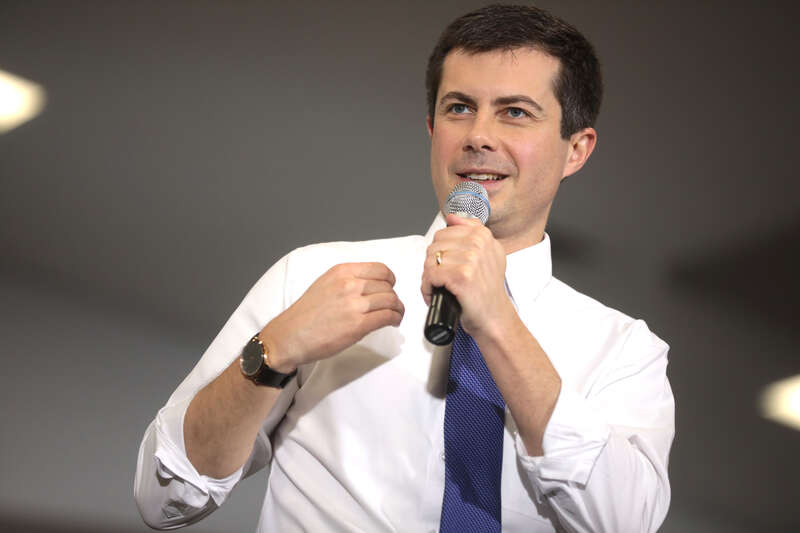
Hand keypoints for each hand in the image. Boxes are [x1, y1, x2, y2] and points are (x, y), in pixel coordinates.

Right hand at [260, 262, 403, 371]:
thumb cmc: (306, 314)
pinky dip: (395, 319)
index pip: (380, 269)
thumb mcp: (325, 284)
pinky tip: (393, 322)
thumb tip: (370, 285)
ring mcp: (355, 304)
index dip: (390, 279)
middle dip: (393, 297)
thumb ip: (347, 281)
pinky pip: (388, 317)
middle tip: (392, 306)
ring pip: (391, 301)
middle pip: (387, 286)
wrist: (291, 335)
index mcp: (342, 272)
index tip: (390, 286)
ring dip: (397, 309)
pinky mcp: (358, 324)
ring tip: (396, 315)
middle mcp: (350, 284)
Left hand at [421, 214, 513, 338]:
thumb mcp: (487, 254)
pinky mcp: (461, 276)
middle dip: (433, 265)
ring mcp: (470, 259)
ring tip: (441, 288)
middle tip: (443, 280)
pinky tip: (436, 294)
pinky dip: (428, 288)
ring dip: (429, 278)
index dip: (441, 253)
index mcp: (483, 235)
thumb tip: (452, 217)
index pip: (443, 234)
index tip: (448, 266)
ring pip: (430, 261)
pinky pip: (430, 275)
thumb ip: (471, 231)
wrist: (494, 317)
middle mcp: (478, 244)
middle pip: (434, 246)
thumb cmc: (487, 290)